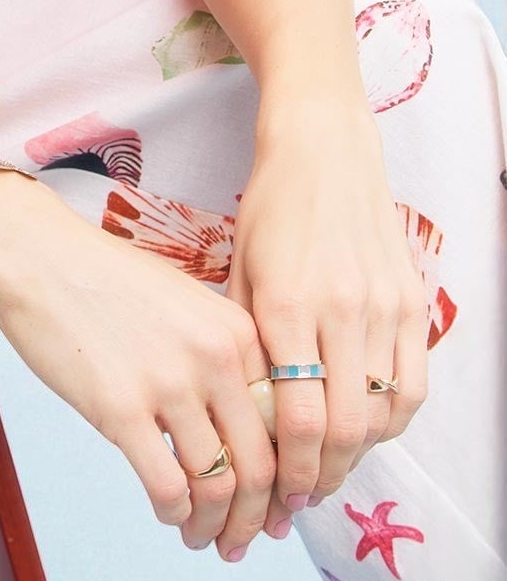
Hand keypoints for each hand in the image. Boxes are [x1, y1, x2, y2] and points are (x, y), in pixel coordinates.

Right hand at [0, 182, 280, 558]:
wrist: (36, 255)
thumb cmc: (102, 277)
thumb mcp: (183, 302)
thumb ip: (219, 355)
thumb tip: (239, 428)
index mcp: (235, 330)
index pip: (283, 424)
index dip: (282, 475)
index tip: (273, 502)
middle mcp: (214, 357)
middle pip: (260, 464)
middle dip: (256, 517)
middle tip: (244, 539)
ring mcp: (168, 383)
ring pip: (218, 485)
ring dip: (215, 526)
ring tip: (204, 538)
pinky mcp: (120, 408)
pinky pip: (168, 487)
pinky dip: (175, 514)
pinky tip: (169, 515)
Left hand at [229, 105, 429, 521]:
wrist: (323, 149)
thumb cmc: (270, 209)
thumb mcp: (238, 270)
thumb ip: (245, 343)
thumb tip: (242, 419)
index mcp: (286, 304)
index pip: (297, 418)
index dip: (289, 472)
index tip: (276, 496)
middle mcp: (340, 309)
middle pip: (344, 428)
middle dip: (321, 478)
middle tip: (300, 501)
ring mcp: (384, 307)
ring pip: (382, 414)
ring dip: (356, 456)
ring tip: (328, 470)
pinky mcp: (412, 303)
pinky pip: (413, 385)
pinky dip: (392, 420)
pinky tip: (366, 429)